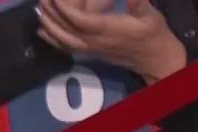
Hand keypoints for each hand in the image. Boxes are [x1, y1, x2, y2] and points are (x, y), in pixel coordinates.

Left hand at [36, 0, 186, 82]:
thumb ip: (140, 5)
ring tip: (40, 8)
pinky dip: (52, 39)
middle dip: (52, 12)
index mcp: (111, 31)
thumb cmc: (156, 35)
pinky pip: (67, 48)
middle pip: (67, 29)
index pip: (82, 21)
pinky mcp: (92, 52)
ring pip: (63, 40)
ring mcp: (93, 49)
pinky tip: (42, 30)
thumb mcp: (152, 17)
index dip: (65, 8)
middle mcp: (98, 42)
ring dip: (48, 24)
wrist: (157, 60)